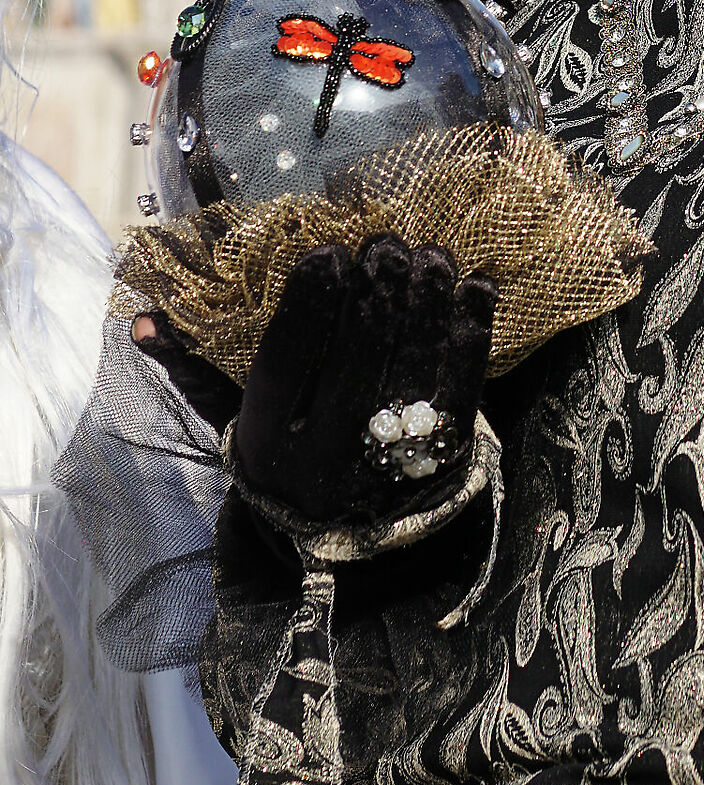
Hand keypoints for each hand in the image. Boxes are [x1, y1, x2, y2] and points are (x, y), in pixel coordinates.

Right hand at [138, 235, 494, 528]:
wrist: (345, 541)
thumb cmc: (283, 448)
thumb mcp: (232, 417)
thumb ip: (193, 366)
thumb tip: (145, 321)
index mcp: (269, 442)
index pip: (286, 366)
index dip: (307, 306)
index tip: (327, 251)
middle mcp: (326, 459)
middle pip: (355, 364)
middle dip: (373, 295)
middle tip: (385, 243)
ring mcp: (388, 464)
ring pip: (409, 373)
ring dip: (425, 306)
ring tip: (429, 254)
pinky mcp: (442, 460)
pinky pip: (461, 391)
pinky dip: (471, 335)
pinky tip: (476, 288)